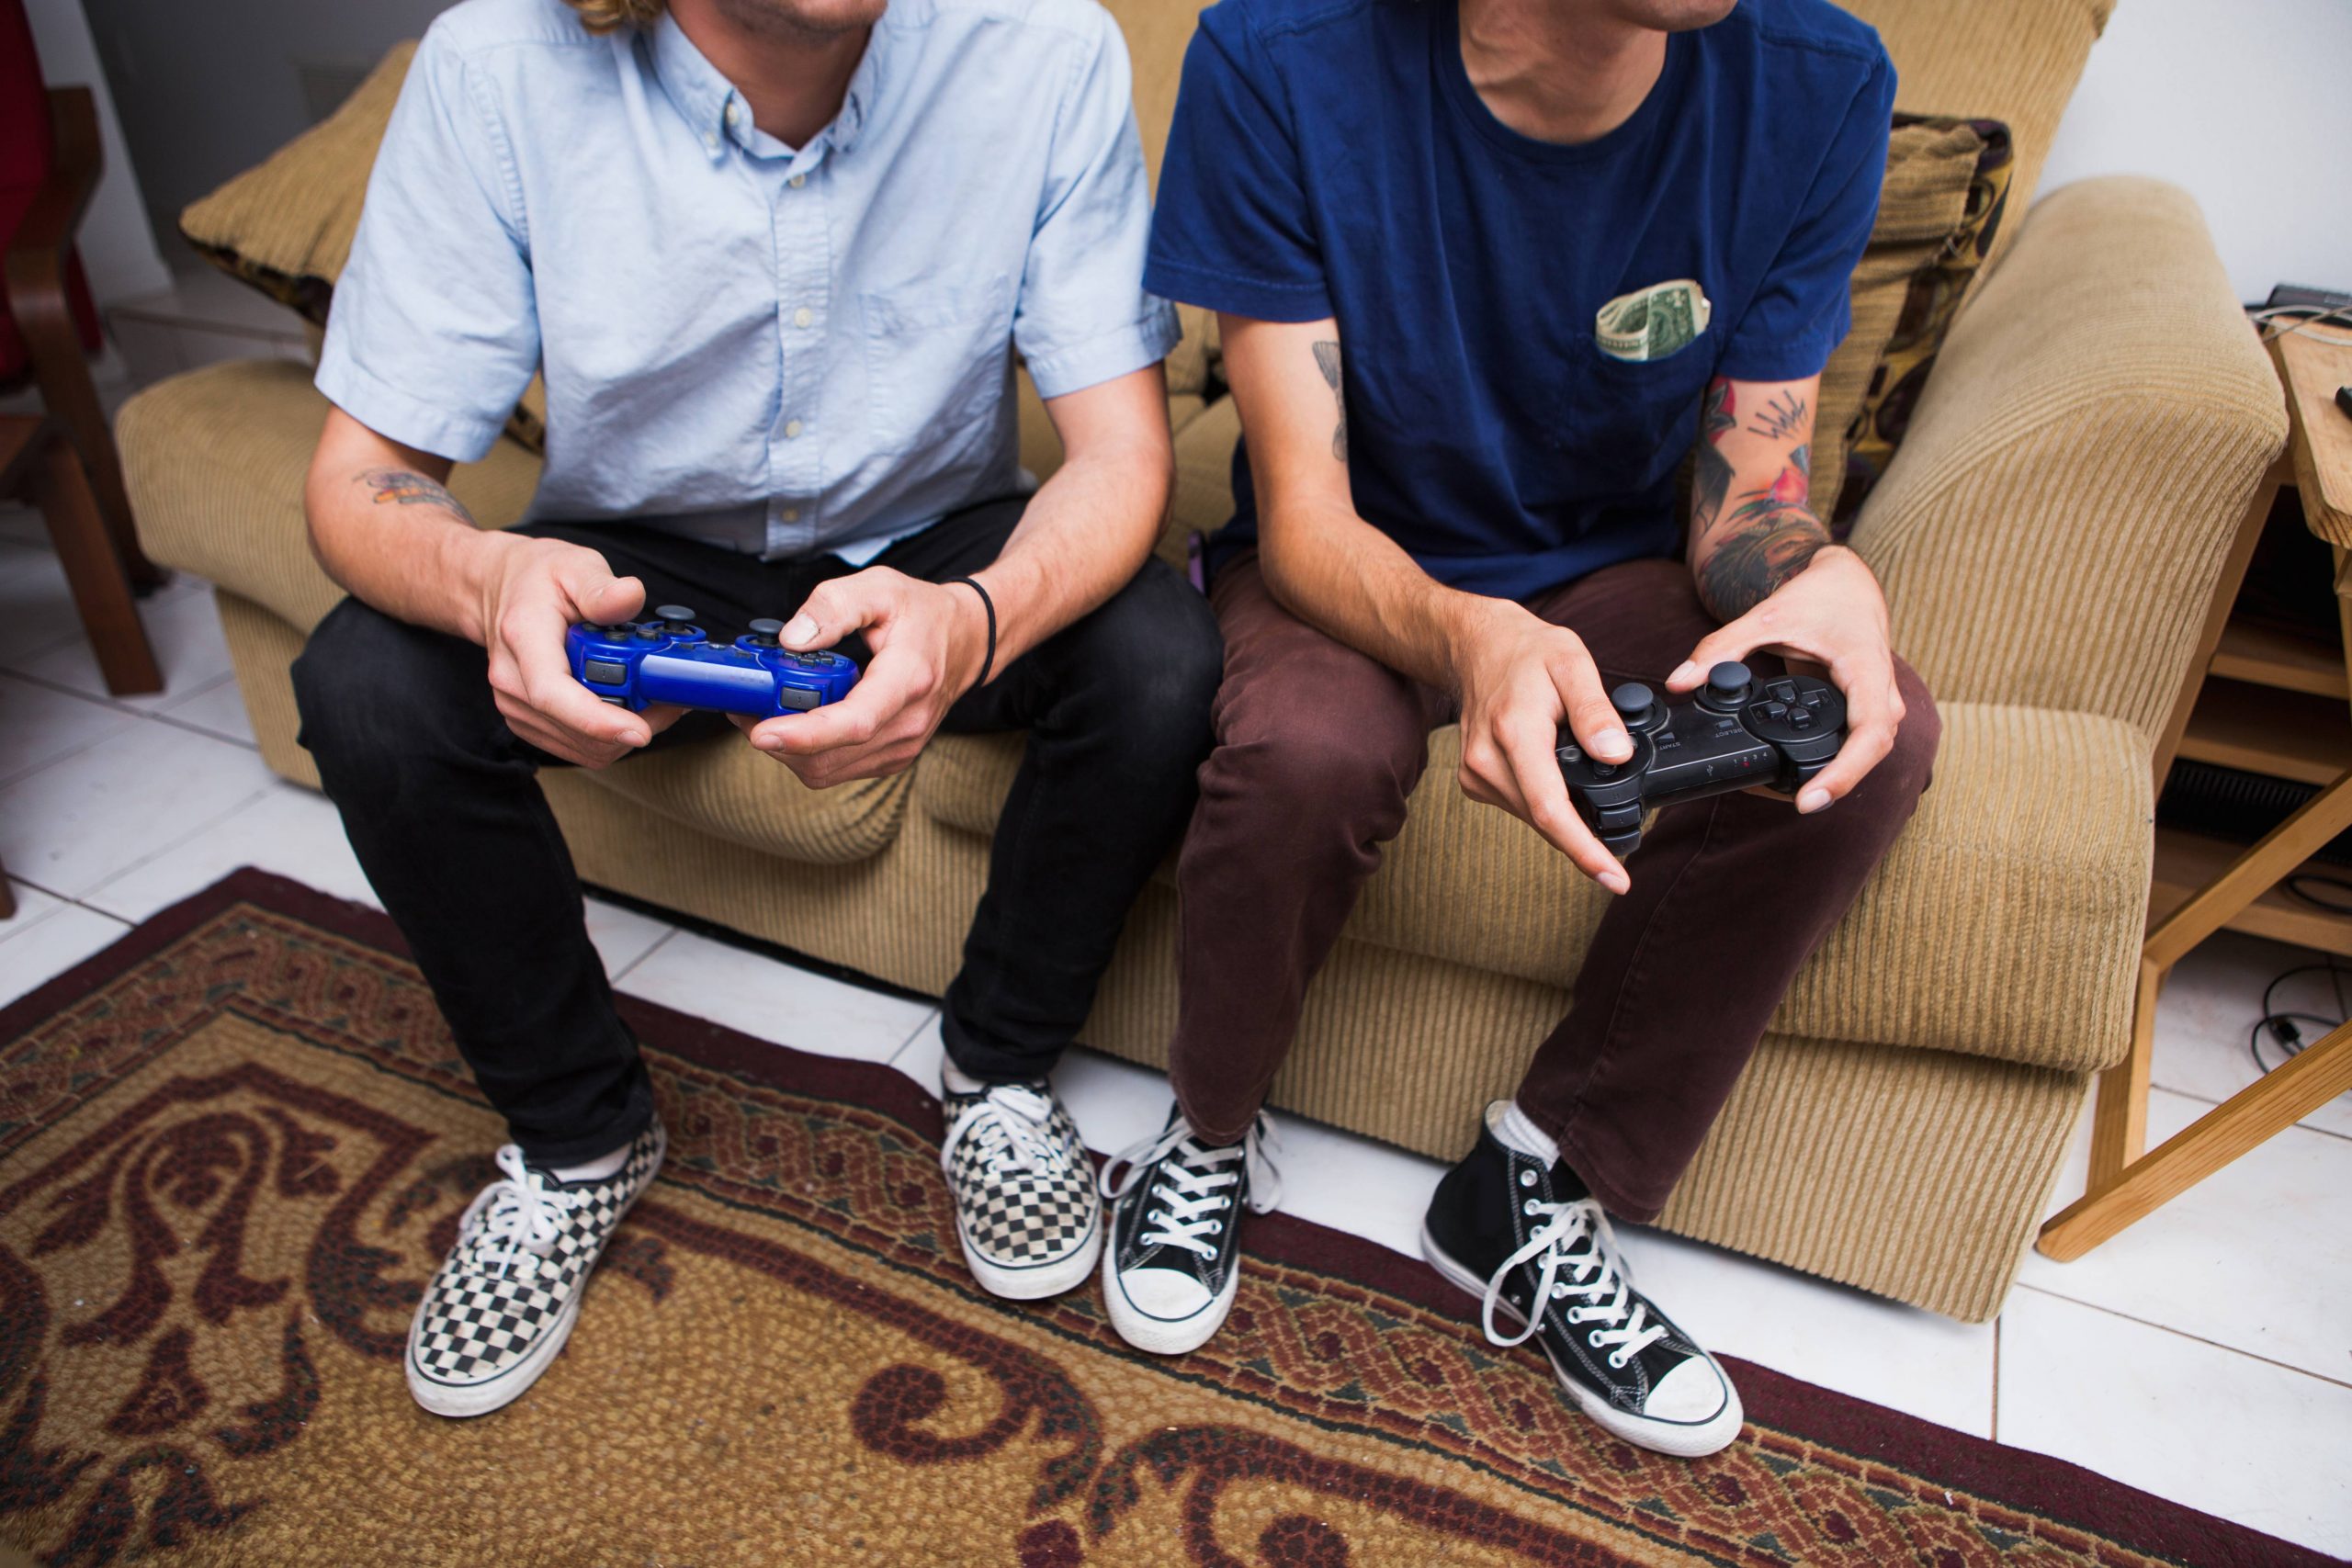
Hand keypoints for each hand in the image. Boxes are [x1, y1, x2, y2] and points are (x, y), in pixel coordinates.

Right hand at [473, 534, 683, 766]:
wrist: (499, 589)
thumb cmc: (538, 578)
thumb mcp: (575, 566)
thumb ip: (603, 588)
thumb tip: (631, 595)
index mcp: (524, 638)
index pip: (553, 693)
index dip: (598, 720)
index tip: (640, 730)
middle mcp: (513, 680)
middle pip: (577, 728)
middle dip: (632, 721)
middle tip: (670, 697)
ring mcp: (516, 705)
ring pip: (583, 747)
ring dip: (626, 731)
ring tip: (652, 698)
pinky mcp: (528, 720)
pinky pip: (578, 747)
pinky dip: (610, 736)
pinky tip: (629, 706)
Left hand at [735, 567, 989, 788]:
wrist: (967, 642)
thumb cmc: (924, 614)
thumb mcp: (880, 586)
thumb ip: (832, 606)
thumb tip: (791, 639)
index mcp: (909, 679)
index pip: (856, 722)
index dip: (805, 733)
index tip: (761, 731)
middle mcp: (909, 724)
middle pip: (829, 755)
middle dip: (777, 736)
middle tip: (746, 701)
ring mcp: (902, 747)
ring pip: (825, 770)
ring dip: (786, 747)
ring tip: (766, 706)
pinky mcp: (890, 758)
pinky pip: (834, 770)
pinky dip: (804, 752)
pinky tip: (795, 719)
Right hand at [1449, 599, 1633, 893]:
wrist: (1477, 646)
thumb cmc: (1528, 652)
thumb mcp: (1572, 663)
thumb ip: (1595, 710)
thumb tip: (1618, 756)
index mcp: (1514, 733)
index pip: (1551, 809)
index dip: (1585, 851)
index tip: (1616, 879)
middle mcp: (1487, 761)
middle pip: (1545, 821)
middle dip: (1587, 838)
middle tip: (1627, 834)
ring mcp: (1476, 773)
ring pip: (1534, 817)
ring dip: (1568, 818)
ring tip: (1593, 791)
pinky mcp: (1475, 780)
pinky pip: (1522, 806)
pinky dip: (1549, 804)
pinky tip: (1561, 779)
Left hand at [1666, 544, 1902, 813]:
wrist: (1847, 582)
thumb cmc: (1819, 595)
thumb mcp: (1768, 617)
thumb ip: (1722, 648)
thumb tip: (1681, 680)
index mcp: (1868, 669)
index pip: (1869, 734)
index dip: (1843, 773)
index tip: (1810, 800)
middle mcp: (1883, 694)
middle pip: (1871, 755)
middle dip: (1835, 784)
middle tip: (1791, 804)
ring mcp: (1879, 705)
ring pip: (1868, 755)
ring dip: (1835, 778)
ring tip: (1790, 796)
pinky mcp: (1865, 711)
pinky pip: (1857, 745)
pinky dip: (1833, 763)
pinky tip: (1798, 776)